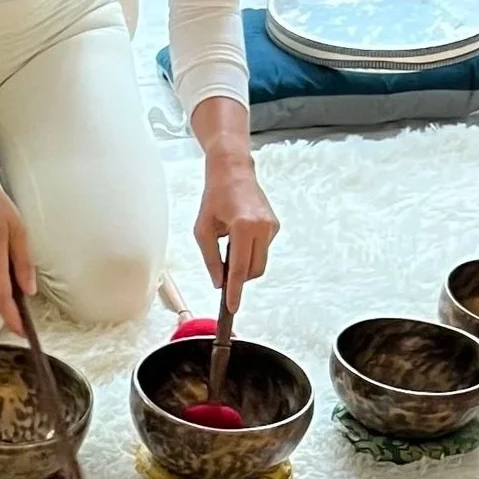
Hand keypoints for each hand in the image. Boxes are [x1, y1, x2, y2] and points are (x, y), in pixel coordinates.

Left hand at [193, 151, 277, 312]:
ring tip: (228, 244)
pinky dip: (249, 251)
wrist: (233, 171)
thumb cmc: (215, 197)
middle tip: (222, 271)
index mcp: (244, 227)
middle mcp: (263, 228)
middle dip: (239, 277)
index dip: (235, 291)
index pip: (239, 268)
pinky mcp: (275, 226)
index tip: (232, 307)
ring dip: (243, 263)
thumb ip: (210, 258)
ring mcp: (272, 227)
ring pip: (259, 263)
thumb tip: (219, 283)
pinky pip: (262, 250)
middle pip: (253, 271)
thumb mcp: (203, 229)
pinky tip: (238, 234)